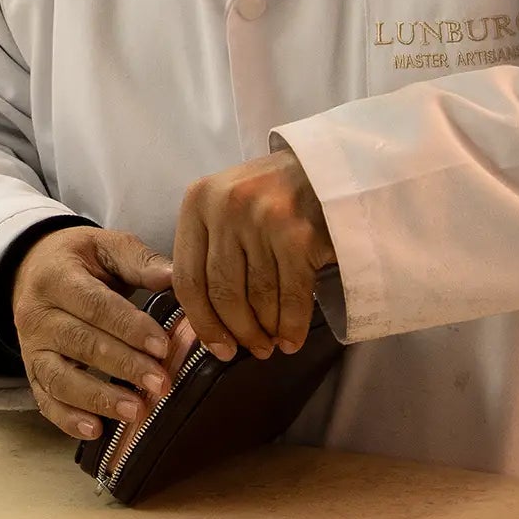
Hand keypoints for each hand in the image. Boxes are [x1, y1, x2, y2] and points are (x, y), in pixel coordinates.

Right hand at [10, 226, 176, 442]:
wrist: (32, 269)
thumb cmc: (79, 260)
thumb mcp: (106, 246)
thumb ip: (140, 261)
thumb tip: (175, 277)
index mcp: (56, 276)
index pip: (94, 304)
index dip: (128, 327)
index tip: (161, 346)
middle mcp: (36, 313)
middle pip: (80, 343)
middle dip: (123, 366)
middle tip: (160, 383)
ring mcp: (30, 346)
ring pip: (60, 377)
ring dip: (98, 398)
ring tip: (135, 411)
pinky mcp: (31, 371)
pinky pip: (45, 400)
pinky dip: (67, 419)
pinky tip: (96, 429)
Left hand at [172, 148, 333, 364]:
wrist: (331, 168)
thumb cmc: (273, 194)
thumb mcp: (225, 205)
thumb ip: (209, 249)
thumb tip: (202, 319)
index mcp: (197, 201)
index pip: (187, 277)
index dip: (202, 322)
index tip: (216, 347)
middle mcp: (225, 207)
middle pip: (222, 293)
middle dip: (238, 331)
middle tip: (252, 350)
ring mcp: (262, 220)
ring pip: (257, 298)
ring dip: (267, 330)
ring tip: (273, 343)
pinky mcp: (299, 235)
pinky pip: (292, 297)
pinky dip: (292, 325)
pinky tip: (292, 338)